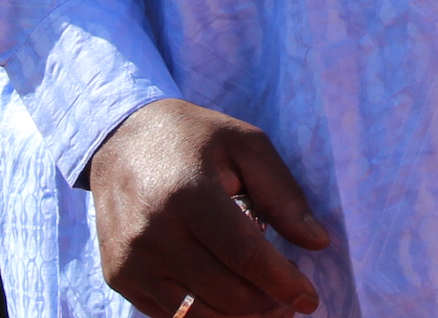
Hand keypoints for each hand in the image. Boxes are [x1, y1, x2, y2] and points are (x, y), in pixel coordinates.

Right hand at [88, 98, 329, 316]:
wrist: (120, 138)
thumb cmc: (193, 139)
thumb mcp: (245, 145)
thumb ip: (283, 193)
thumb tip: (318, 243)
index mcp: (188, 194)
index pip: (244, 255)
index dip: (282, 283)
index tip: (309, 298)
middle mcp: (153, 232)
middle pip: (225, 293)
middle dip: (268, 304)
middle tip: (290, 299)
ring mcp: (131, 260)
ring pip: (199, 315)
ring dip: (241, 317)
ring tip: (266, 303)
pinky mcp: (118, 276)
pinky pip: (171, 317)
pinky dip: (207, 316)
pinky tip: (229, 300)